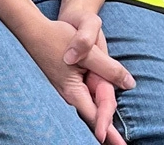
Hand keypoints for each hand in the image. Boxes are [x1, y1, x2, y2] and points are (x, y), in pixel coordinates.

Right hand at [60, 9, 127, 144]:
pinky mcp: (66, 82)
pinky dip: (94, 103)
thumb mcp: (89, 52)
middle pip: (94, 114)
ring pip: (89, 105)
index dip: (110, 132)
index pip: (97, 117)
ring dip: (101, 116)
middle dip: (108, 130)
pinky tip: (98, 108)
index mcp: (74, 91)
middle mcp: (69, 95)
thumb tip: (130, 84)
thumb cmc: (58, 38)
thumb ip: (110, 68)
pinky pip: (83, 96)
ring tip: (113, 136)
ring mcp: (67, 89)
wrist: (33, 29)